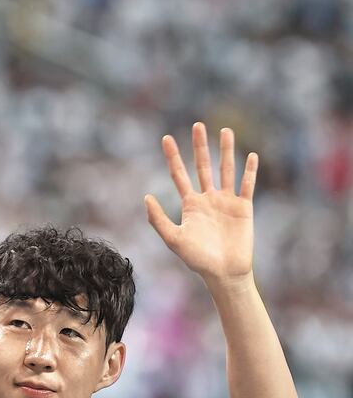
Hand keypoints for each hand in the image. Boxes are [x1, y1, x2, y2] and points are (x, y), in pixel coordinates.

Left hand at [144, 123, 257, 283]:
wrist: (223, 273)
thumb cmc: (197, 259)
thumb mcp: (173, 239)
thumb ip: (159, 219)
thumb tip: (146, 196)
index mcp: (190, 204)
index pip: (179, 175)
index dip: (173, 157)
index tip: (166, 138)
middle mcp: (208, 199)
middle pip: (203, 166)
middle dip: (200, 146)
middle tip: (197, 125)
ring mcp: (226, 201)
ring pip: (226, 170)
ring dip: (226, 151)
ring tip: (225, 130)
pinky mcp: (243, 207)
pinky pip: (247, 185)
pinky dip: (249, 171)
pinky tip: (251, 155)